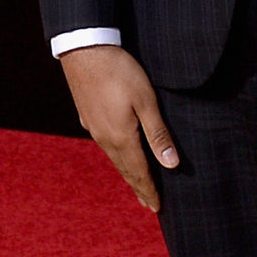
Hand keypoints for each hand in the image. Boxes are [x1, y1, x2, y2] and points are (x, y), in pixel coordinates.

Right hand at [60, 44, 178, 211]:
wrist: (85, 49)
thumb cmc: (120, 72)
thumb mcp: (146, 100)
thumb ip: (158, 133)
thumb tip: (171, 164)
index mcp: (122, 138)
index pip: (139, 173)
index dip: (149, 190)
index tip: (157, 207)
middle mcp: (105, 138)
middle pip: (125, 170)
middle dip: (139, 187)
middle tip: (149, 203)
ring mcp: (94, 128)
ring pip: (114, 157)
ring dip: (127, 172)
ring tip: (136, 183)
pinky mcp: (88, 116)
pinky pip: (105, 143)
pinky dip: (116, 155)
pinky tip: (117, 152)